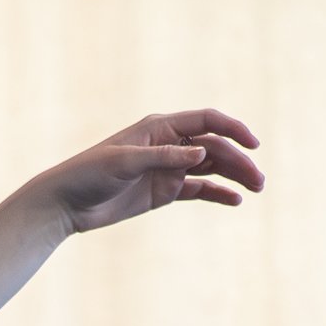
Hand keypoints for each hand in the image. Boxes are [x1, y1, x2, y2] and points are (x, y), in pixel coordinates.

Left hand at [40, 110, 264, 233]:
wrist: (67, 204)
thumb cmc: (89, 174)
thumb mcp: (125, 163)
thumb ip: (164, 156)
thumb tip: (202, 151)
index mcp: (161, 128)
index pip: (207, 121)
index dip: (233, 129)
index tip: (254, 144)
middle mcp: (169, 144)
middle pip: (215, 147)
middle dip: (239, 161)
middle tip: (259, 181)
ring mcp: (168, 168)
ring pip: (211, 168)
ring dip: (234, 176)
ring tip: (256, 188)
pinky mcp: (164, 191)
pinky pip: (198, 190)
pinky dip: (218, 193)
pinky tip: (235, 199)